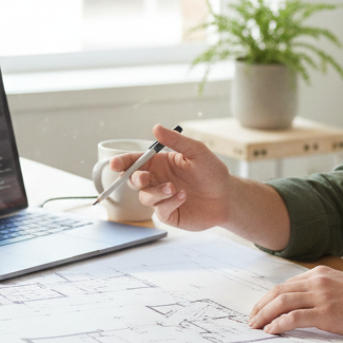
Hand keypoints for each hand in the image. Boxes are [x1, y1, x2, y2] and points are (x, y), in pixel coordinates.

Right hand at [109, 125, 232, 230]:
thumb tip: (156, 128)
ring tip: (173, 188)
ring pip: (145, 197)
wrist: (227, 196)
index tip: (115, 164)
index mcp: (159, 164)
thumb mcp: (196, 151)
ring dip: (156, 192)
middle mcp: (157, 181)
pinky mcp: (169, 214)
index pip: (135, 162)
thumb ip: (176, 140)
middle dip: (134, 178)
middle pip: (133, 181)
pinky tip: (183, 196)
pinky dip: (169, 202)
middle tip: (144, 177)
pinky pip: (160, 210)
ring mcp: (162, 199)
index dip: (122, 162)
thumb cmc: (212, 172)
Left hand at [248, 265, 342, 336]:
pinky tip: (272, 331)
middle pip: (278, 292)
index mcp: (320, 274)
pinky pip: (294, 318)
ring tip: (256, 326)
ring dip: (264, 315)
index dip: (269, 298)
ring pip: (282, 303)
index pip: (285, 285)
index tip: (260, 309)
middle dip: (261, 306)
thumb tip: (305, 305)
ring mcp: (322, 297)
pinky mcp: (327, 314)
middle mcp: (318, 282)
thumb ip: (323, 291)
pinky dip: (279, 324)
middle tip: (251, 320)